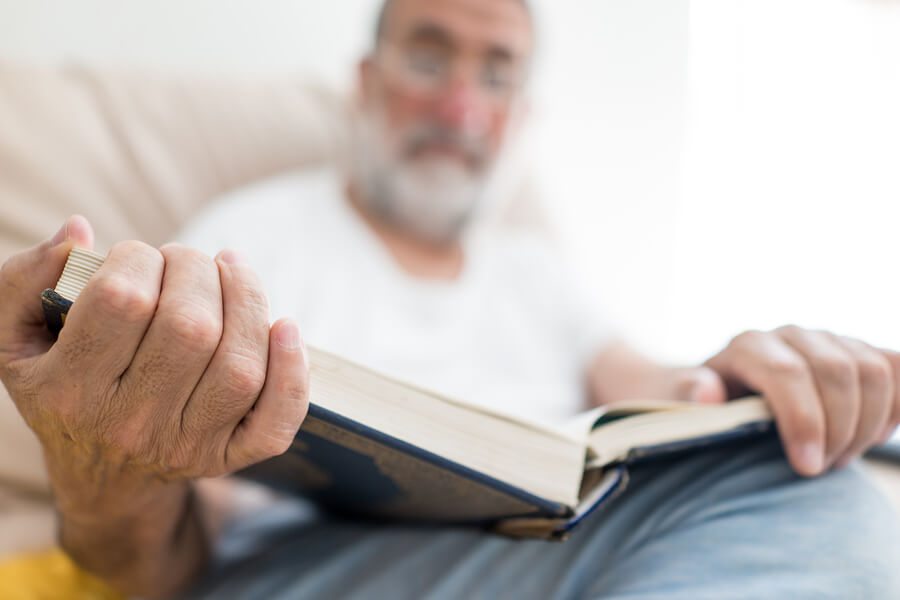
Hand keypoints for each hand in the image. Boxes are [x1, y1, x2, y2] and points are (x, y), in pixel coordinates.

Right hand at [0, 216, 308, 518]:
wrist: (103, 478)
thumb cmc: (63, 388)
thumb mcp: (14, 339)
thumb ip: (23, 280)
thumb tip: (78, 231)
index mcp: (69, 390)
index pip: (121, 301)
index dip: (138, 258)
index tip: (138, 256)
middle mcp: (129, 424)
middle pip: (190, 327)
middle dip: (196, 271)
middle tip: (187, 261)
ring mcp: (185, 446)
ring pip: (239, 366)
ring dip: (247, 300)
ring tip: (231, 272)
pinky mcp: (229, 457)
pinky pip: (275, 421)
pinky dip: (292, 373)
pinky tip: (286, 328)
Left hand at [675, 325, 899, 475]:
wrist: (714, 394)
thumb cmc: (694, 408)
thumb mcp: (673, 405)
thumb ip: (685, 396)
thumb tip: (707, 393)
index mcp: (748, 346)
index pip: (788, 374)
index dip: (805, 421)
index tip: (806, 467)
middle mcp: (790, 336)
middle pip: (837, 372)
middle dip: (839, 430)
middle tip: (820, 469)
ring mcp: (828, 340)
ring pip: (873, 369)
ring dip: (867, 423)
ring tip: (839, 456)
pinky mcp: (857, 352)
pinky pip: (896, 367)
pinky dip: (896, 404)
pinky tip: (872, 435)